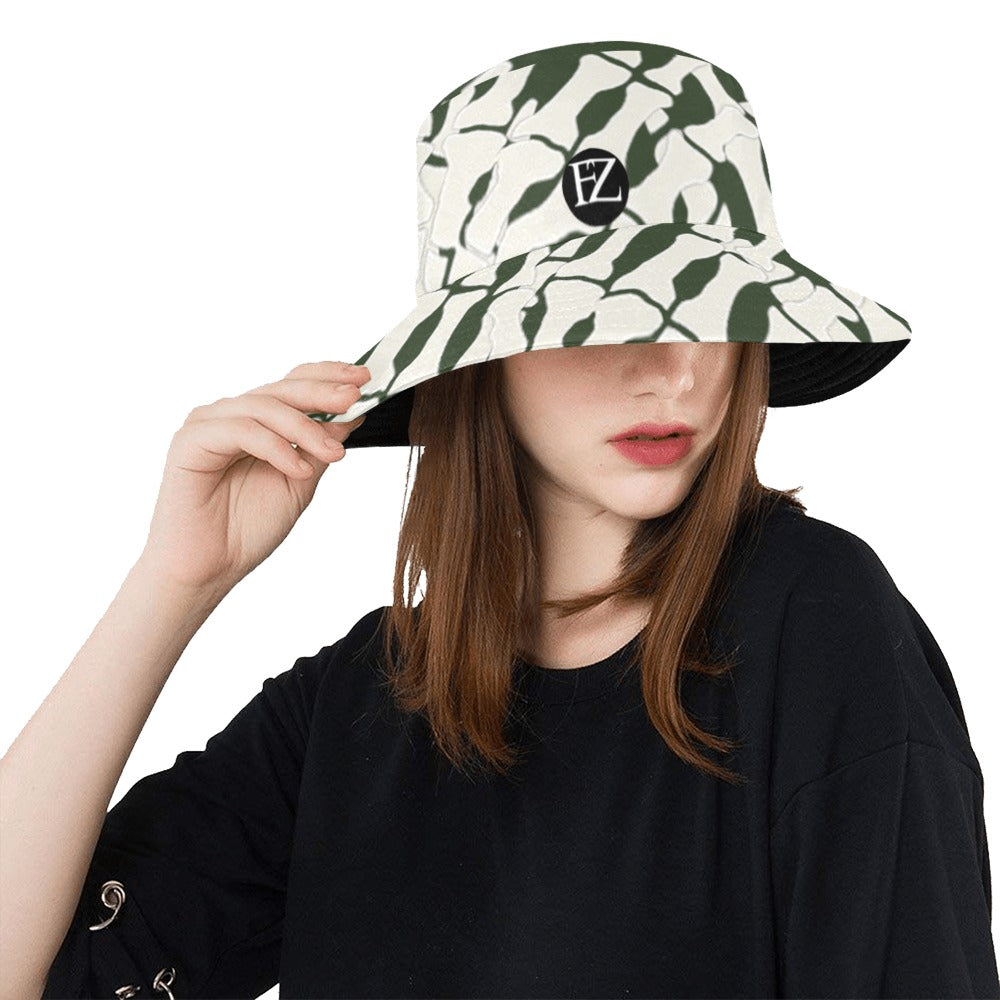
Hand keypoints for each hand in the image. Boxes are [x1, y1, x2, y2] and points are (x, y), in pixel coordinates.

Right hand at [136, 360, 369, 591]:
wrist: (211, 568)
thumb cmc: (247, 528)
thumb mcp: (301, 481)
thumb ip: (321, 446)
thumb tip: (355, 411)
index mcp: (257, 421)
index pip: (294, 384)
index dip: (329, 376)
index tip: (365, 379)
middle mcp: (232, 415)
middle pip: (282, 389)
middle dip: (323, 392)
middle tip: (355, 398)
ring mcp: (208, 424)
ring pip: (264, 407)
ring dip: (305, 429)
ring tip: (333, 454)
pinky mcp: (190, 441)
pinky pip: (240, 431)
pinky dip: (275, 449)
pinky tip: (298, 470)